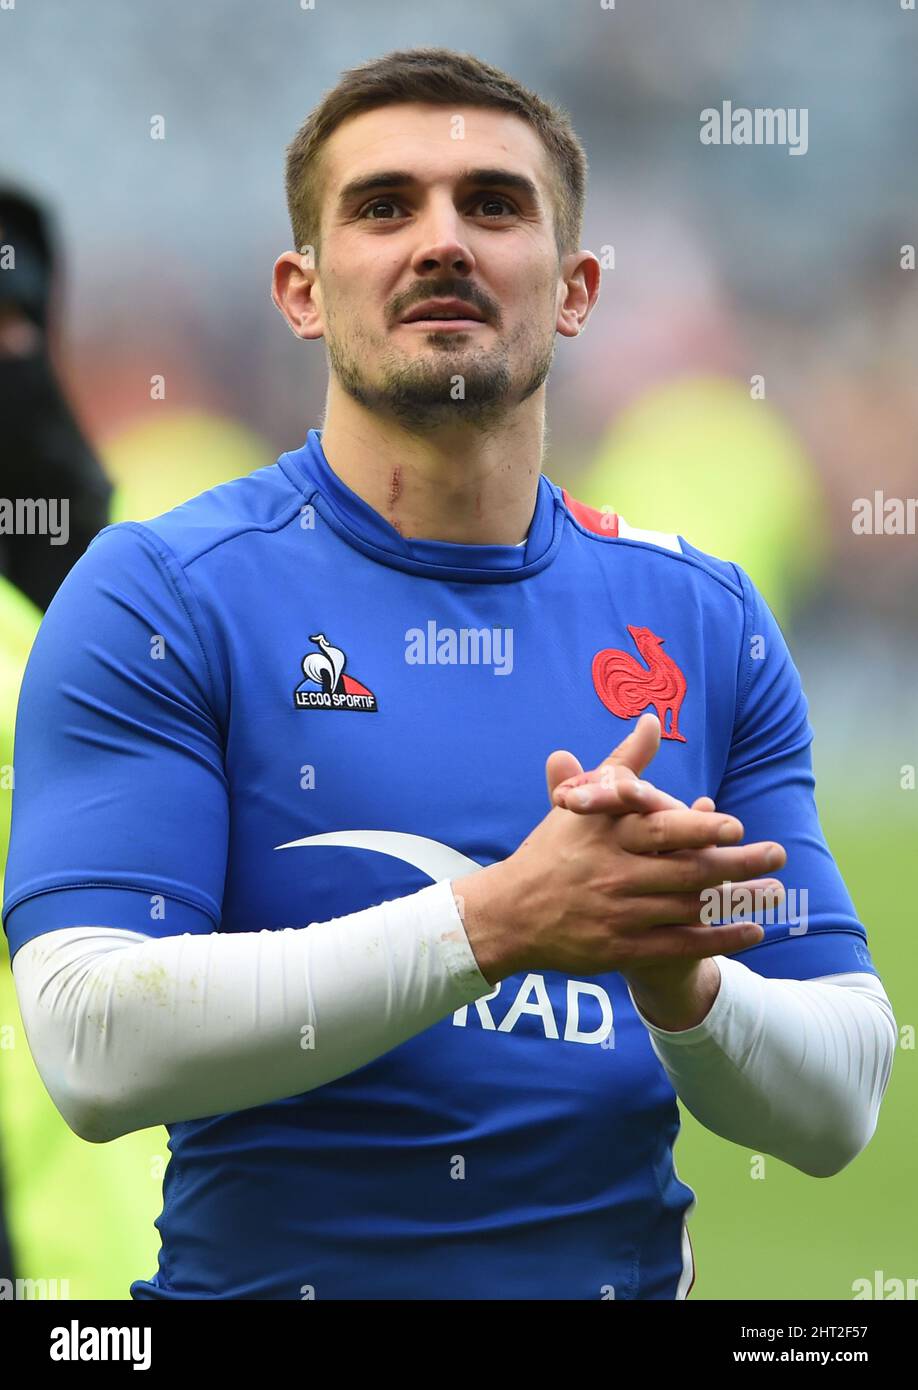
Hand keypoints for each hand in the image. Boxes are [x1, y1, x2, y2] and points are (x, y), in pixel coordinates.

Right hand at [453, 714, 785, 985]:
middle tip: (777, 854)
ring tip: (775, 891)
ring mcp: (618, 913)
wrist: (509, 914)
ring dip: (737, 901)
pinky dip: (718, 939)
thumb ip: (621, 763)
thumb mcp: (581, 804)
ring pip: (688, 907)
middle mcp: (613, 873)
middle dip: (737, 863)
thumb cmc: (552, 851)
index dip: (698, 827)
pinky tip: (752, 931)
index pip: (658, 829)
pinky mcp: (620, 948)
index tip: (735, 824)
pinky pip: (679, 944)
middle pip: (685, 869)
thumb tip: (651, 719)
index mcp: (605, 834)